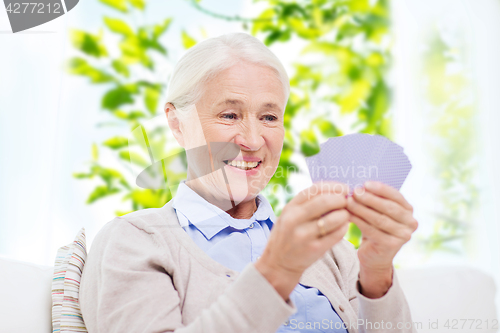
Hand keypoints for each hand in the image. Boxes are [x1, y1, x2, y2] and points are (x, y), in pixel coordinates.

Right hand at [255, 181, 350, 301]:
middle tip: (347, 202)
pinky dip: (344, 228)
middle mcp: (295, 220)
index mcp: (289, 208)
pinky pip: (337, 234)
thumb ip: (305, 204)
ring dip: (344, 214)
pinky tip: (343, 226)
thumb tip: (333, 192)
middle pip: (325, 201)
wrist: (278, 264)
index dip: (333, 186)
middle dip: (341, 199)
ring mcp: (304, 235)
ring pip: (334, 218)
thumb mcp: (289, 216)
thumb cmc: (287, 236)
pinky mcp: (315, 249)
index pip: (314, 190)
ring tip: (346, 215)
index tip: (343, 188)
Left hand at [346, 181, 417, 297]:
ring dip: (362, 209)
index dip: (381, 189)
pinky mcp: (392, 246)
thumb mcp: (378, 212)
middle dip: (370, 198)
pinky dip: (358, 221)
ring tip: (348, 202)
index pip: (396, 196)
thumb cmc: (375, 228)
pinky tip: (348, 215)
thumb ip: (375, 200)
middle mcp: (411, 223)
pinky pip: (372, 230)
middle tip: (354, 192)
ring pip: (379, 219)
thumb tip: (359, 185)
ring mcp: (403, 236)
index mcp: (409, 210)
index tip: (365, 184)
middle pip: (388, 207)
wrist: (375, 256)